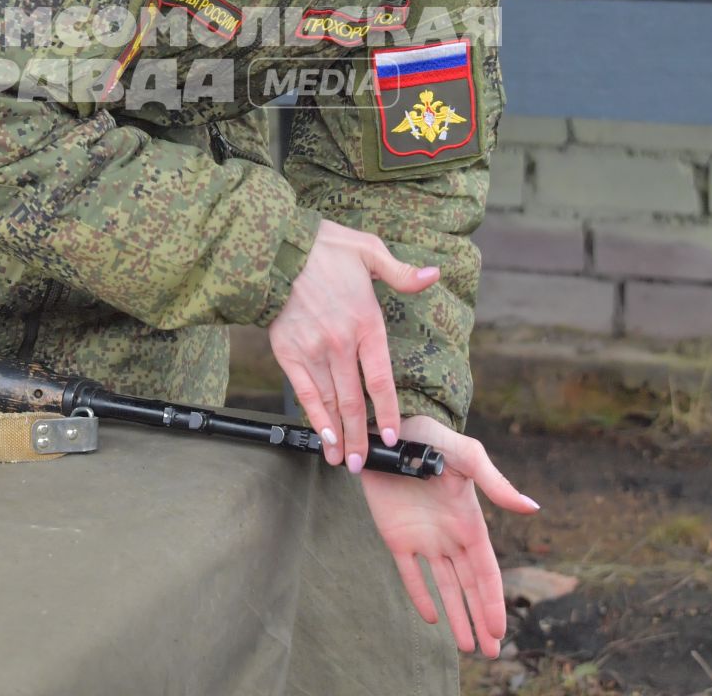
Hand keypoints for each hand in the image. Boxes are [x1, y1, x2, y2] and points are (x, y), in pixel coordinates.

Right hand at [268, 219, 442, 468]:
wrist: (278, 248)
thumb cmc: (325, 248)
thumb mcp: (370, 251)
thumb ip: (402, 273)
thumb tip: (434, 276)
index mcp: (366, 323)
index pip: (380, 379)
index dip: (386, 412)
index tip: (390, 435)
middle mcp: (341, 343)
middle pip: (354, 400)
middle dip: (360, 436)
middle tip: (365, 463)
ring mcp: (314, 351)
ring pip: (329, 402)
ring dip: (338, 434)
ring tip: (344, 460)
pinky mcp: (289, 352)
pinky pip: (303, 392)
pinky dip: (313, 417)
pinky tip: (321, 436)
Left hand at [360, 415, 540, 655]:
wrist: (389, 431)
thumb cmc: (432, 437)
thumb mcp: (466, 457)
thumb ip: (495, 483)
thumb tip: (532, 509)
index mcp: (470, 522)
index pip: (485, 571)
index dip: (492, 600)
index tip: (500, 630)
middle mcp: (450, 536)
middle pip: (469, 587)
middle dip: (481, 619)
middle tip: (490, 654)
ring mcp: (424, 538)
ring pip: (444, 586)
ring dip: (456, 615)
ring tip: (467, 646)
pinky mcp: (396, 536)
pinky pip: (409, 573)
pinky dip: (420, 595)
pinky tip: (431, 619)